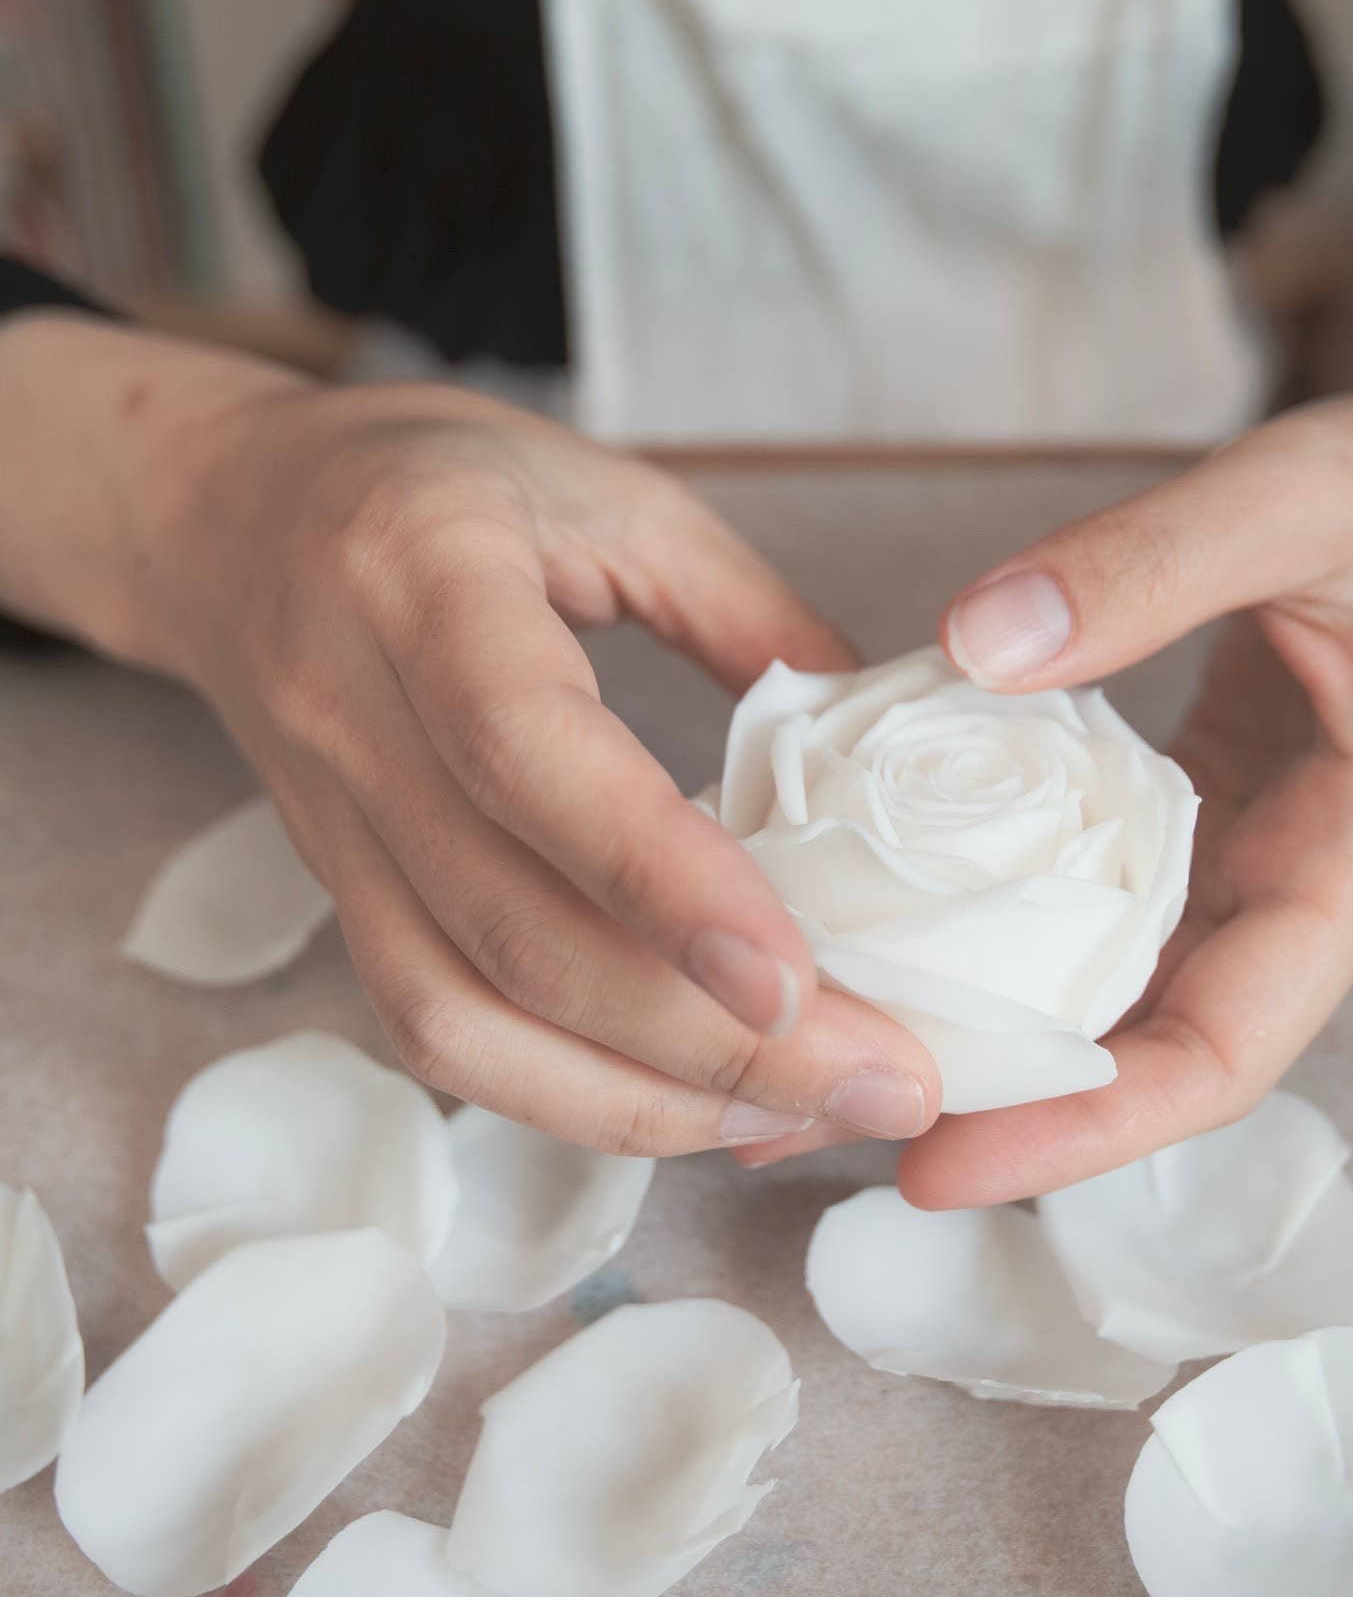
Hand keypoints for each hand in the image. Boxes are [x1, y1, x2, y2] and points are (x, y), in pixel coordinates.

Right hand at [0, 318, 939, 1152]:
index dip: (664, 881)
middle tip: (881, 1079)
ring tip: (803, 1113)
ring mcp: (330, 827)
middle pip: (512, 930)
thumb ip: (744, 609)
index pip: (527, 754)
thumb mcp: (609, 492)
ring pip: (460, 1016)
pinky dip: (566, 1094)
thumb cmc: (436, 483)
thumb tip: (870, 744)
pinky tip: (690, 1101)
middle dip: (706, 1040)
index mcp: (425, 583)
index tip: (798, 983)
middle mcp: (353, 721)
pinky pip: (433, 1029)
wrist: (227, 512)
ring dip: (642, 1099)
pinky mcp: (339, 893)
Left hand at [733, 329, 1352, 1199]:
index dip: (1085, 1126)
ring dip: (990, 1025)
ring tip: (834, 1036)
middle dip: (1001, 1104)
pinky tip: (901, 915)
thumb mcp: (1302, 498)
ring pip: (1112, 987)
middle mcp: (1295, 892)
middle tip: (827, 1110)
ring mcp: (1242, 861)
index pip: (1222, 1053)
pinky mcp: (1194, 819)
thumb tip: (972, 645)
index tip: (938, 1163)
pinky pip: (1094, 902)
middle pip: (1145, 1050)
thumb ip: (1151, 565)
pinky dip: (1005, 920)